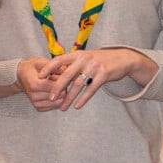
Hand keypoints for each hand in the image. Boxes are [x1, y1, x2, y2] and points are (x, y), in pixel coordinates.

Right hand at [17, 57, 67, 110]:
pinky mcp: (39, 108)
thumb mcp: (42, 62)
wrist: (21, 76)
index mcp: (34, 84)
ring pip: (59, 102)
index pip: (55, 86)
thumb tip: (65, 70)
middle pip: (59, 95)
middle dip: (62, 86)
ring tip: (53, 85)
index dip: (60, 79)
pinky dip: (57, 98)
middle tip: (56, 79)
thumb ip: (54, 66)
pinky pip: (55, 106)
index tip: (57, 74)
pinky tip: (52, 91)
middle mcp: (34, 96)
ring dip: (60, 93)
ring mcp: (36, 103)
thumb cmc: (32, 68)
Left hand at [38, 48, 157, 110]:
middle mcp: (84, 59)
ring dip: (70, 97)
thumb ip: (74, 64)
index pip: (59, 60)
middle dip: (57, 87)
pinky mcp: (103, 75)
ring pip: (78, 84)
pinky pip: (91, 89)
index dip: (48, 68)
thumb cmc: (101, 60)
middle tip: (50, 98)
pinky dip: (83, 99)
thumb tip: (57, 73)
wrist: (122, 59)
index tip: (40, 77)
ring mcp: (94, 66)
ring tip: (63, 107)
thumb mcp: (86, 57)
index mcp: (78, 54)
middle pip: (67, 75)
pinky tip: (77, 106)